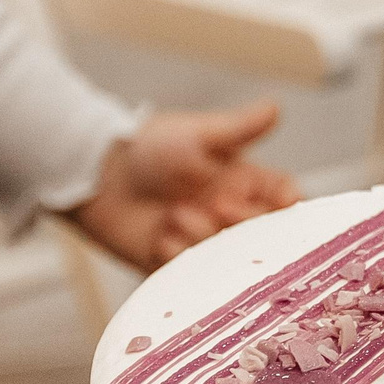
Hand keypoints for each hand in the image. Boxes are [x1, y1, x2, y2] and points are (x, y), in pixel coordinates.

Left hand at [68, 104, 300, 270]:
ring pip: (227, 259)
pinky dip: (175, 256)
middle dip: (242, 223)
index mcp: (243, 184)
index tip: (278, 202)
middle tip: (218, 205)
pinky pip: (191, 276)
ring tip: (174, 213)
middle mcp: (229, 217)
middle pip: (262, 236)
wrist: (96, 174)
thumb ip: (240, 128)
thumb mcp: (199, 135)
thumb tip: (276, 107)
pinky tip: (157, 237)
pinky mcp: (176, 267)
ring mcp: (204, 243)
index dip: (287, 207)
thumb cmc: (149, 147)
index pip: (284, 202)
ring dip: (201, 235)